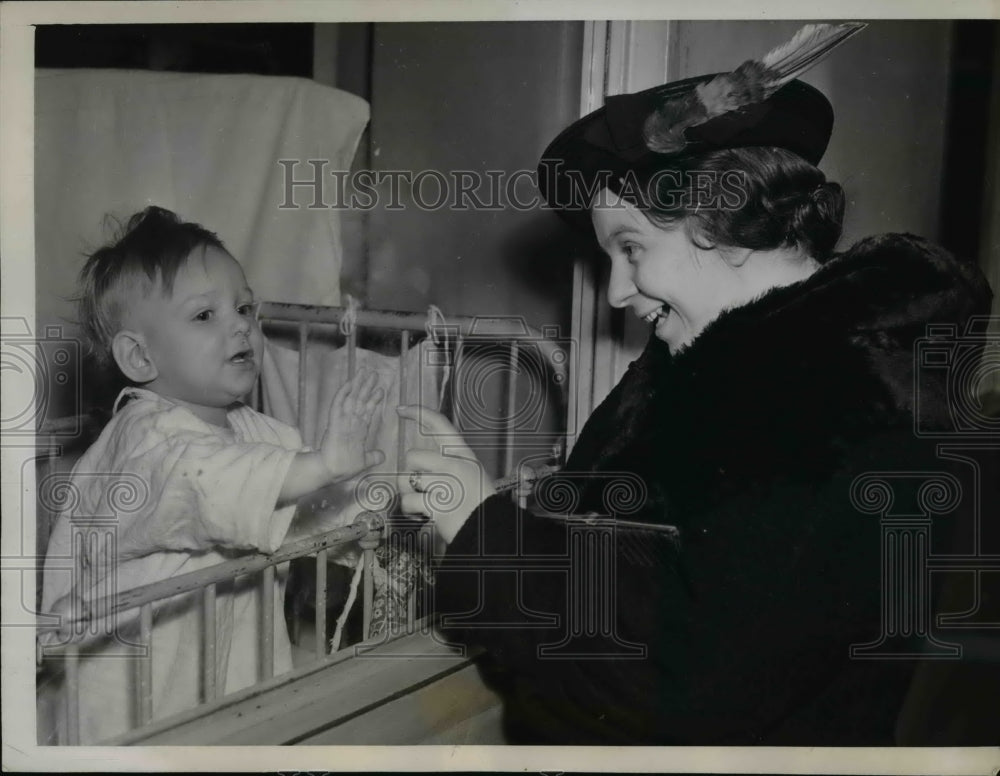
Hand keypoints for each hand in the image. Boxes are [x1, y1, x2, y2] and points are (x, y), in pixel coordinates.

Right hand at [319, 368, 385, 480]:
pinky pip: (338, 404)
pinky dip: (344, 393)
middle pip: (360, 400)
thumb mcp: (364, 461)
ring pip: (351, 398)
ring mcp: (342, 420)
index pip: (367, 411)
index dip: (374, 400)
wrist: (331, 471)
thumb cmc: (345, 467)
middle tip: (374, 373)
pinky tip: (349, 383)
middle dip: (367, 386)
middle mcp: (350, 422)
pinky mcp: (334, 422)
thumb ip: (372, 456)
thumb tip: (382, 456)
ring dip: (358, 384)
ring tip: (365, 372)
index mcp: (357, 430)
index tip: (381, 390)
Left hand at [396, 405, 495, 544]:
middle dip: (410, 473)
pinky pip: (408, 502)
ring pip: (407, 480)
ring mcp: (446, 484)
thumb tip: (419, 458)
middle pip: (413, 456)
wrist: (492, 530)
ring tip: (422, 502)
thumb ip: (450, 462)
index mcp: (463, 454)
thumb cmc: (479, 503)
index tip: (401, 409)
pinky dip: (410, 510)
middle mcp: (455, 465)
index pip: (439, 424)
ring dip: (409, 493)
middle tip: (420, 487)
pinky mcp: (437, 505)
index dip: (418, 413)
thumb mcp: (472, 473)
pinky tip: (421, 514)